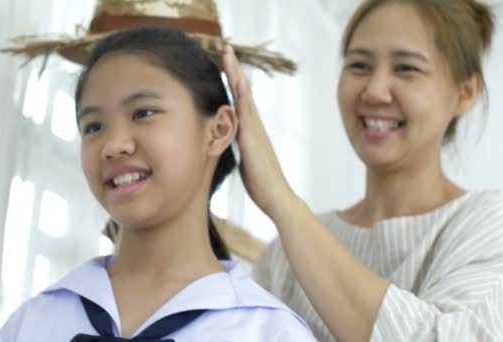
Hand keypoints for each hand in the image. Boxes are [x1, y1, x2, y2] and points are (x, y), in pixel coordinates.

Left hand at [222, 45, 295, 216]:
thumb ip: (240, 148)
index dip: (232, 82)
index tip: (224, 63)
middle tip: (226, 49)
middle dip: (233, 70)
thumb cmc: (263, 184)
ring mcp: (255, 132)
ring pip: (244, 98)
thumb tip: (231, 143)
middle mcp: (255, 127)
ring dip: (236, 76)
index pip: (239, 101)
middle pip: (242, 93)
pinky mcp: (253, 142)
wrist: (278, 199)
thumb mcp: (246, 161)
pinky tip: (239, 84)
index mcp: (250, 131)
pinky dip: (243, 98)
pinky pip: (247, 116)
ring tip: (229, 56)